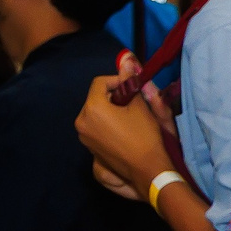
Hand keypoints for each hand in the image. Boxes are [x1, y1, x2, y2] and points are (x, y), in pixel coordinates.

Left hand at [76, 71, 172, 192]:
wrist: (148, 171)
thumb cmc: (145, 136)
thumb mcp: (141, 106)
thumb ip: (131, 82)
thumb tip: (127, 59)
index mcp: (92, 108)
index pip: (100, 82)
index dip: (118, 80)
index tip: (134, 87)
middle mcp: (81, 122)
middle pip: (96, 99)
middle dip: (114, 97)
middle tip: (134, 104)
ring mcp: (84, 138)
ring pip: (96, 114)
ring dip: (111, 111)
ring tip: (130, 119)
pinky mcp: (90, 150)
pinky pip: (96, 129)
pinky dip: (108, 126)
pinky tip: (125, 134)